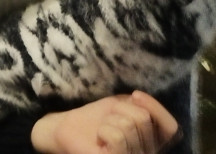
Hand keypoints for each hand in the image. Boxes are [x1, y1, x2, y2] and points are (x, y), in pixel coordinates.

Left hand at [30, 91, 180, 153]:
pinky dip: (104, 130)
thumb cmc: (96, 119)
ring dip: (110, 120)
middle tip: (109, 120)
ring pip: (129, 126)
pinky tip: (99, 139)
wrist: (67, 129)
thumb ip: (140, 105)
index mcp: (152, 142)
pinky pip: (117, 137)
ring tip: (103, 131)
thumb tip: (140, 97)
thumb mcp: (123, 106)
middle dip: (121, 110)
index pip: (171, 128)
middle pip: (143, 119)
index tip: (135, 95)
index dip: (156, 108)